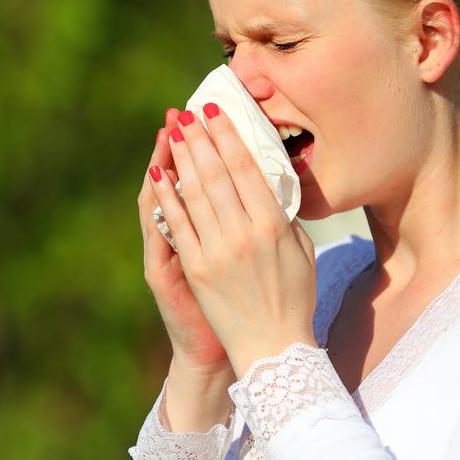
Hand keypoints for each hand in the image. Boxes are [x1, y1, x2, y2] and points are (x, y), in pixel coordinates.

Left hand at [148, 104, 317, 376]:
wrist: (272, 348)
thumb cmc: (293, 298)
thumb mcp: (302, 251)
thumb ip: (285, 216)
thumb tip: (270, 183)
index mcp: (273, 225)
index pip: (245, 168)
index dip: (227, 135)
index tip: (214, 111)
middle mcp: (243, 233)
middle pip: (215, 173)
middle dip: (199, 137)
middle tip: (186, 112)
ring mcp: (216, 250)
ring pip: (194, 192)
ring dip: (181, 157)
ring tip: (172, 131)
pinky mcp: (195, 268)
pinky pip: (177, 223)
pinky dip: (166, 195)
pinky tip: (158, 172)